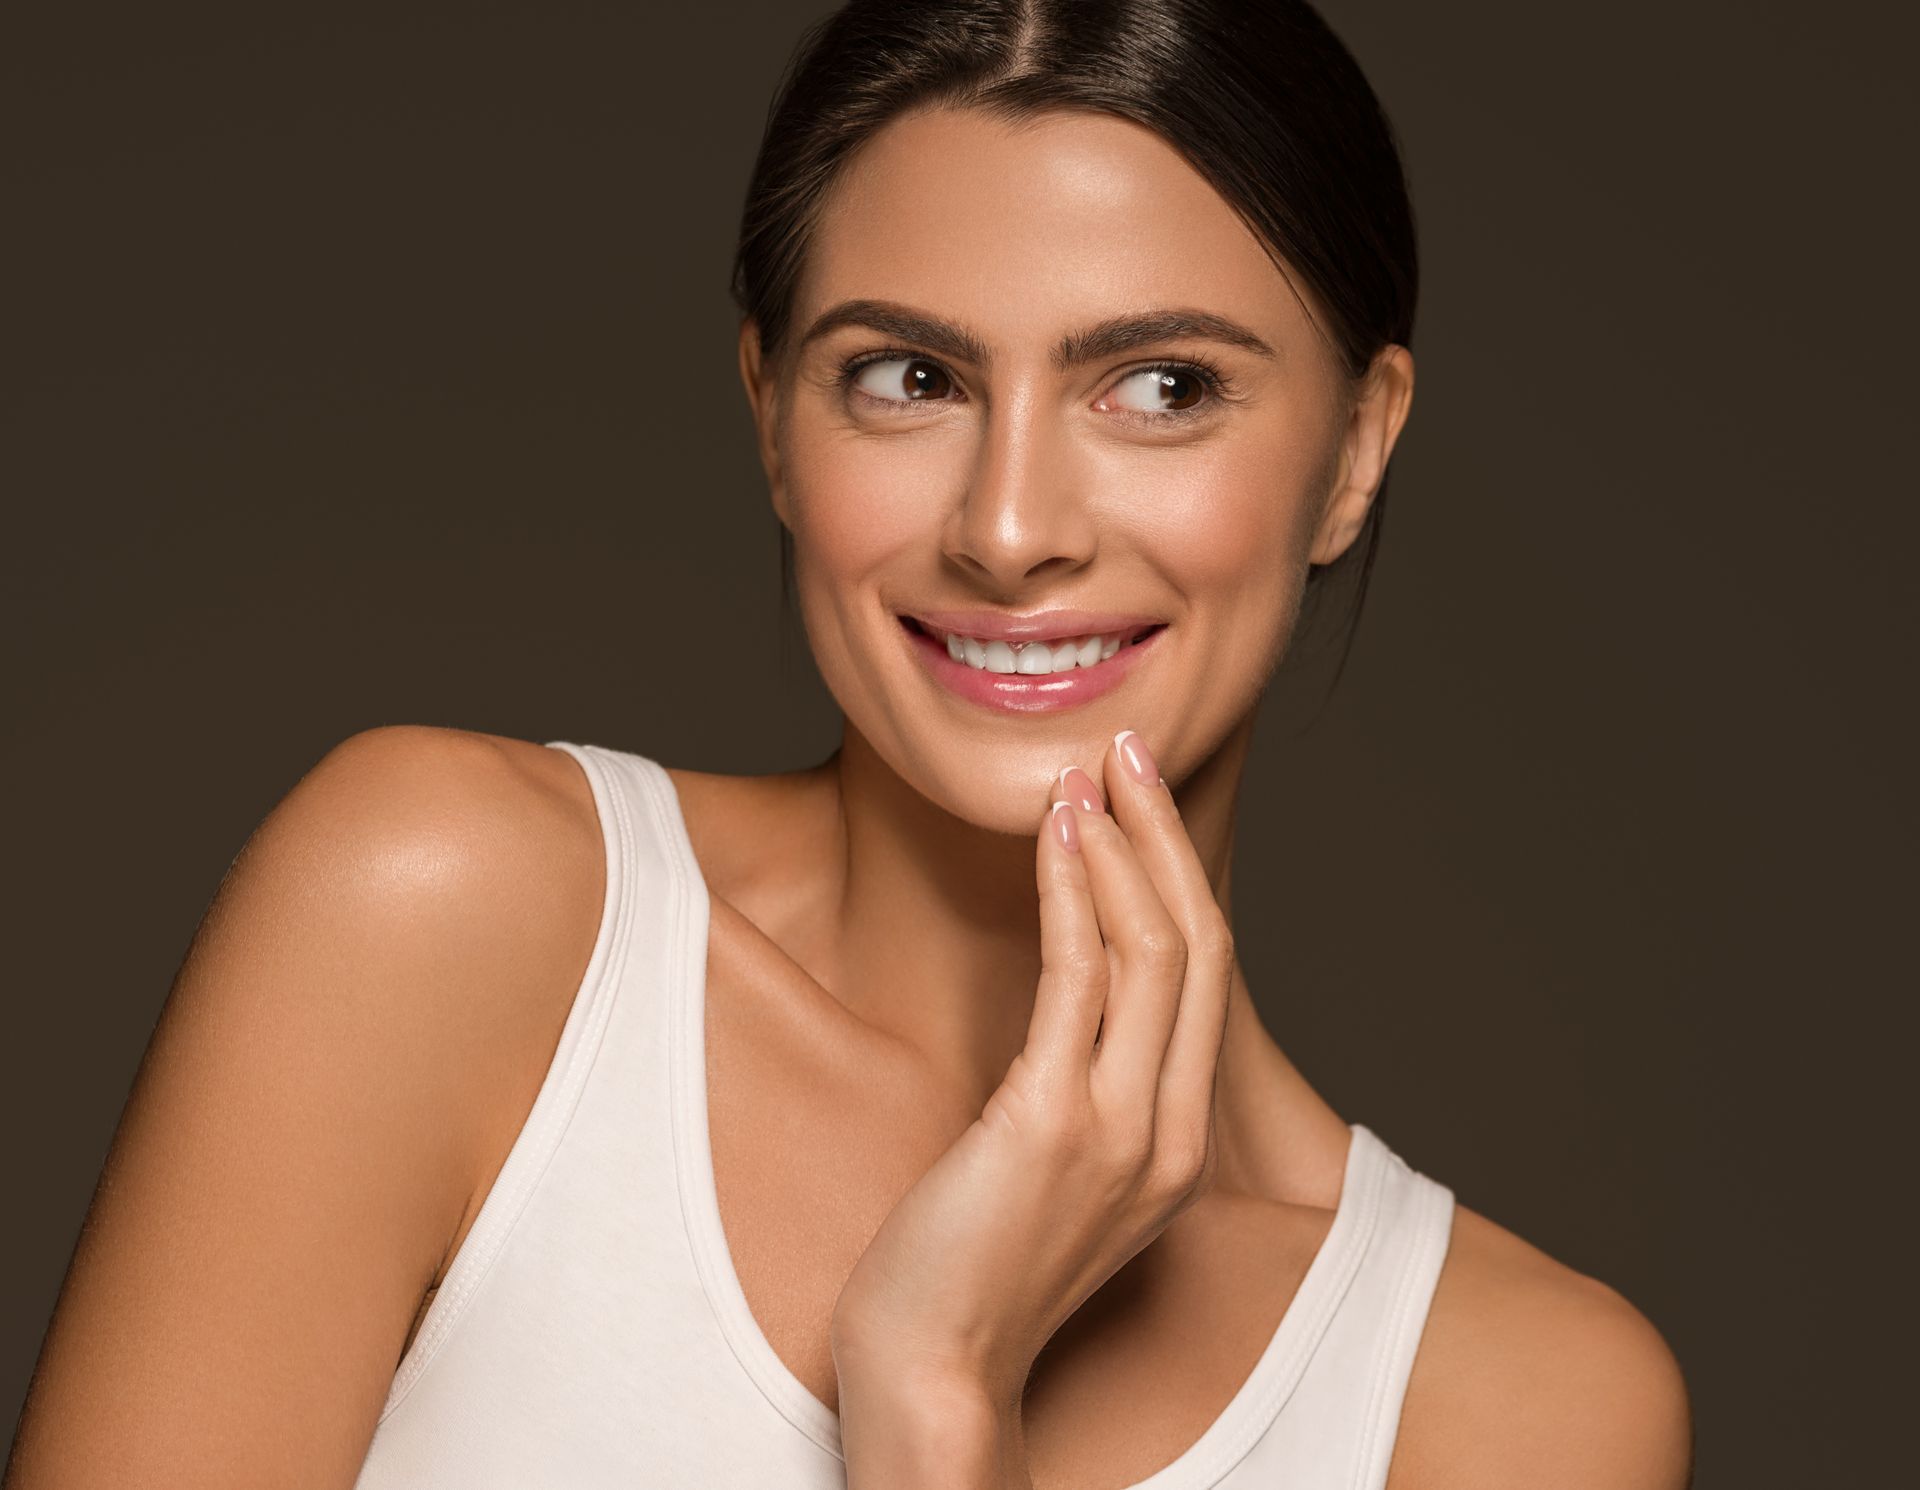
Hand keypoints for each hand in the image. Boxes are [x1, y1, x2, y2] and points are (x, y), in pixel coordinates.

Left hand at [828, 728, 1234, 1413]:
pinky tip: (1055, 834)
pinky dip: (1072, 893)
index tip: (1143, 802)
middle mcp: (1170, 1132)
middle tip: (1131, 753)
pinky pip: (1080, 979)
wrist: (932, 1373)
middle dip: (1164, 836)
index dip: (1178, 876)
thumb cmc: (967, 1273)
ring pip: (1155, 950)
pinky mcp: (1052, 1125)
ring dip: (1120, 845)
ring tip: (1089, 772)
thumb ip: (1079, 1096)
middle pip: (1198, 945)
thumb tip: (1060, 1006)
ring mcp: (1122, 1131)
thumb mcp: (1051, 1177)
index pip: (1204, 978)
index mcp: (1177, 1143)